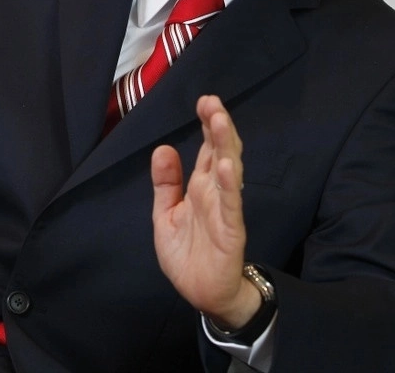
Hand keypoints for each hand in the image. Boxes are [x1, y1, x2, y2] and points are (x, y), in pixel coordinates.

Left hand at [151, 94, 259, 328]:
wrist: (201, 294)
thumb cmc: (187, 254)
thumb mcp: (165, 214)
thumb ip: (166, 183)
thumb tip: (164, 148)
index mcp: (201, 186)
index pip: (207, 148)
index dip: (207, 124)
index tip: (204, 100)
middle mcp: (215, 193)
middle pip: (220, 152)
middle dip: (218, 126)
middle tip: (212, 102)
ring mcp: (225, 210)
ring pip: (229, 171)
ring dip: (226, 146)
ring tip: (220, 121)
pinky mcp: (231, 231)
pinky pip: (231, 205)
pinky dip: (229, 185)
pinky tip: (226, 166)